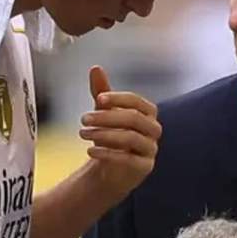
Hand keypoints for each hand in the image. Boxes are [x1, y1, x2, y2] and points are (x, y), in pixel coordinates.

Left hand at [78, 66, 160, 202]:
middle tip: (83, 119)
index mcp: (147, 113)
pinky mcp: (144, 167)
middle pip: (133, 118)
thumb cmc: (111, 136)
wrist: (112, 170)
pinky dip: (107, 154)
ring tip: (83, 134)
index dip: (118, 98)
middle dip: (106, 117)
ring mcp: (151, 149)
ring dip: (103, 134)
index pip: (136, 101)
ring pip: (131, 138)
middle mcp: (153, 129)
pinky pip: (128, 160)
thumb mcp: (104, 112)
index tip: (98, 99)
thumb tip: (95, 68)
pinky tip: (90, 151)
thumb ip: (101, 91)